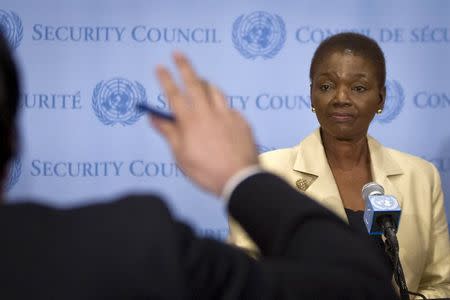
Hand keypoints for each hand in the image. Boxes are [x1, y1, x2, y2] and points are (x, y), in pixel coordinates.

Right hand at [151, 53, 257, 195]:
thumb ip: (168, 133)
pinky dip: (221, 107)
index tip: (159, 66)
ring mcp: (227, 115)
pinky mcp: (241, 121)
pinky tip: (221, 116)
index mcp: (190, 121)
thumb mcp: (181, 156)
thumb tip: (154, 117)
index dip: (165, 79)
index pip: (174, 95)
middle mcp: (208, 113)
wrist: (240, 179)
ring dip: (205, 84)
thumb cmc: (206, 171)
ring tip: (200, 83)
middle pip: (194, 83)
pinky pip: (229, 108)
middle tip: (178, 53)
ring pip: (215, 91)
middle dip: (184, 66)